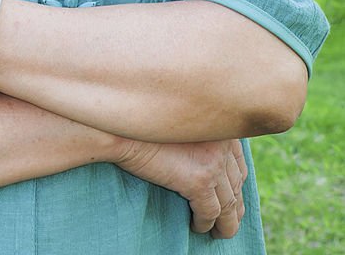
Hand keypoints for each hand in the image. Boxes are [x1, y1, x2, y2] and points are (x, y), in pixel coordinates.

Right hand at [112, 136, 247, 238]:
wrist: (124, 130)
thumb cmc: (145, 128)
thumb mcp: (180, 129)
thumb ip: (198, 141)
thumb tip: (204, 164)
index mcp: (219, 129)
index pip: (238, 163)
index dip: (237, 184)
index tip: (232, 196)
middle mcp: (222, 144)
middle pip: (237, 184)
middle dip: (235, 206)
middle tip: (228, 222)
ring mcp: (214, 162)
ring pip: (228, 204)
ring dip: (225, 223)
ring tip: (218, 233)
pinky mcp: (200, 181)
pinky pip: (210, 212)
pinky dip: (205, 224)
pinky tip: (197, 228)